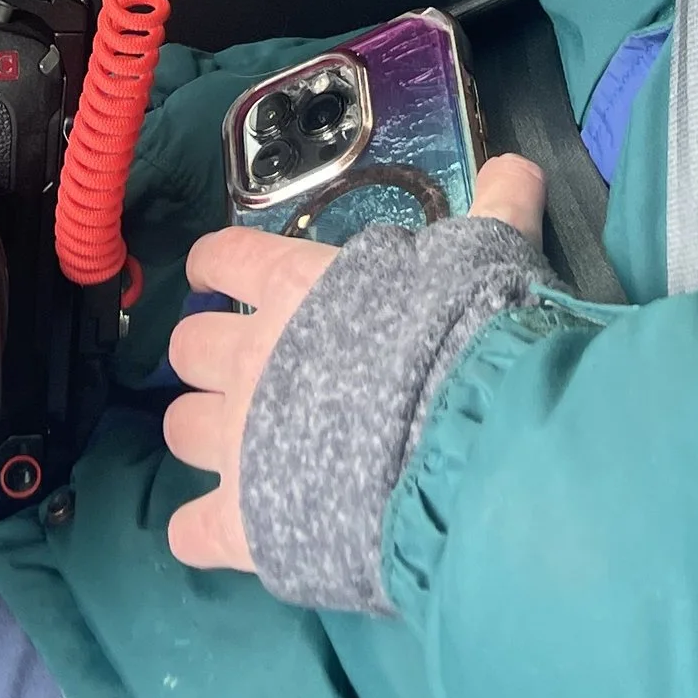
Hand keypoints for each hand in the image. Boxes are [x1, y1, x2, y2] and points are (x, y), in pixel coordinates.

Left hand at [163, 152, 546, 573]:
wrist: (459, 446)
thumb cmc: (464, 338)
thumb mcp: (488, 253)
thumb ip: (497, 208)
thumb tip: (518, 166)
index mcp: (294, 288)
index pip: (222, 257)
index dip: (214, 265)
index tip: (215, 275)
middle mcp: (250, 358)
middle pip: (189, 346)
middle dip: (211, 357)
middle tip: (248, 371)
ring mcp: (236, 444)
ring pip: (179, 429)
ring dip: (205, 433)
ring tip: (242, 447)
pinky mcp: (240, 525)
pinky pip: (188, 532)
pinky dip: (201, 531)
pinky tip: (228, 532)